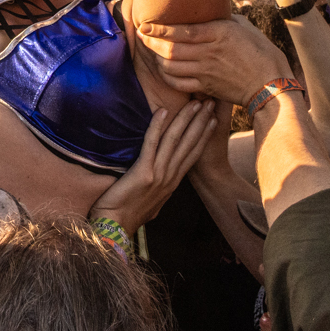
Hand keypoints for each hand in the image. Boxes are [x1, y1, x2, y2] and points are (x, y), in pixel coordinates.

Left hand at [88, 102, 218, 233]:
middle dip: (201, 122)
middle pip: (189, 144)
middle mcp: (170, 178)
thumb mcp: (151, 201)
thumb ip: (157, 187)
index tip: (213, 120)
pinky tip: (163, 111)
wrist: (115, 227)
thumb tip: (158, 180)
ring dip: (186, 119)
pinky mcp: (144, 173)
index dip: (204, 136)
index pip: (193, 154)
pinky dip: (158, 126)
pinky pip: (152, 144)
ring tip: (195, 103)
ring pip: (176, 141)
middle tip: (210, 103)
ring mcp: (158, 175)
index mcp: (172, 183)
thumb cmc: (127, 215)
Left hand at [138, 14, 294, 104]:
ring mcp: (207, 71)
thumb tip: (209, 10)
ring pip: (171, 66)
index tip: (145, 25)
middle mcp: (209, 52)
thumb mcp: (243, 27)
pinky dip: (168, 77)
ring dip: (157, 60)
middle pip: (171, 49)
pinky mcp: (207, 87)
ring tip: (151, 52)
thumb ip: (222, 19)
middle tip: (142, 37)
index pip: (183, 31)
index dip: (160, 28)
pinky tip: (165, 70)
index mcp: (219, 33)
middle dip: (151, 43)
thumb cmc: (260, 51)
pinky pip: (179, 84)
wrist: (270, 82)